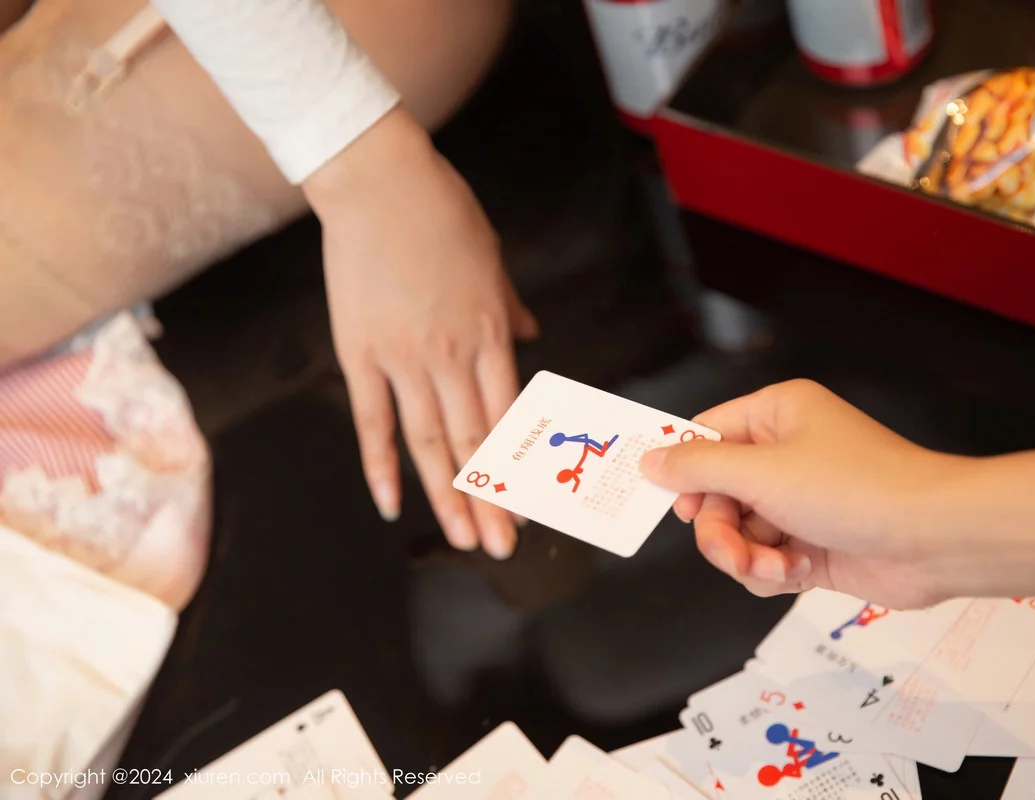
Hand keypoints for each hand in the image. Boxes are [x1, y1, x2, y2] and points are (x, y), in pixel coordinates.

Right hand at [304, 106, 537, 558]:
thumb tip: (534, 334)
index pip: (510, 419)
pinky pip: (372, 420)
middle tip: (501, 548)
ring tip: (460, 540)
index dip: (520, 470)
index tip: (531, 507)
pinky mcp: (359, 353)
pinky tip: (391, 503)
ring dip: (447, 496)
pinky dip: (381, 464)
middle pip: (475, 443)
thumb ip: (511, 307)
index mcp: (491, 333)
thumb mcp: (493, 260)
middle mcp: (452, 355)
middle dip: (491, 502)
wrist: (377, 182)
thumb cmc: (441, 211)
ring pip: (430, 443)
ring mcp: (403, 358)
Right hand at [638, 380, 968, 607]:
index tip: (675, 506)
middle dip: (719, 531)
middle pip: (716, 494)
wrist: (933, 538)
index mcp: (775, 415)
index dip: (684, 473)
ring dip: (746, 556)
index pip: (706, 436)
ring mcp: (799, 500)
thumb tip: (650, 459)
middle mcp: (785, 453)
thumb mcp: (761, 472)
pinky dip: (772, 571)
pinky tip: (795, 573)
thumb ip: (697, 468)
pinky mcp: (813, 543)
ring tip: (773, 566)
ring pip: (738, 533)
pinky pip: (765, 558)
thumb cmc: (857, 487)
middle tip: (730, 552)